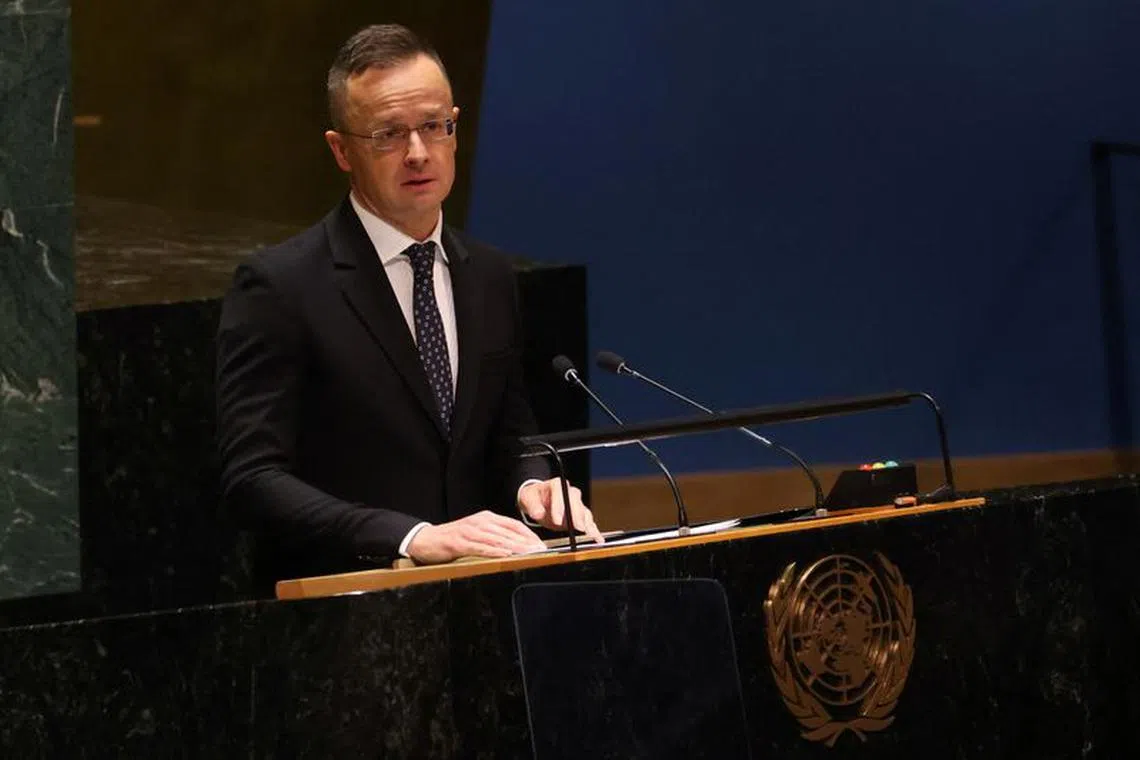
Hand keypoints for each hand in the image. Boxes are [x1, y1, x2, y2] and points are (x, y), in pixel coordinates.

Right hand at [405, 510, 546, 563]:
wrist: (426, 539)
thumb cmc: (453, 538)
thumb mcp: (477, 532)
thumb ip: (494, 536)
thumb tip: (515, 546)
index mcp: (487, 518)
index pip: (513, 525)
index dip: (528, 534)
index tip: (541, 544)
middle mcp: (481, 522)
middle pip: (509, 532)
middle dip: (527, 542)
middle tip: (541, 551)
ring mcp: (470, 531)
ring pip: (498, 540)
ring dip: (515, 548)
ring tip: (529, 554)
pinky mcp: (460, 542)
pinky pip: (481, 548)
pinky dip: (495, 552)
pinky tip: (506, 557)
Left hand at [517, 478, 603, 543]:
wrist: (538, 500)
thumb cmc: (533, 498)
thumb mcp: (528, 499)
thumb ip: (533, 506)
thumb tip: (538, 513)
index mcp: (557, 485)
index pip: (560, 493)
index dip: (559, 507)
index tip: (556, 520)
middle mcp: (570, 492)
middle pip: (576, 503)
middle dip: (577, 516)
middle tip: (578, 528)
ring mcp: (577, 503)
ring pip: (584, 512)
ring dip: (588, 525)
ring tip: (592, 536)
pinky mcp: (580, 515)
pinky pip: (588, 522)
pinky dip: (593, 531)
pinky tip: (598, 539)